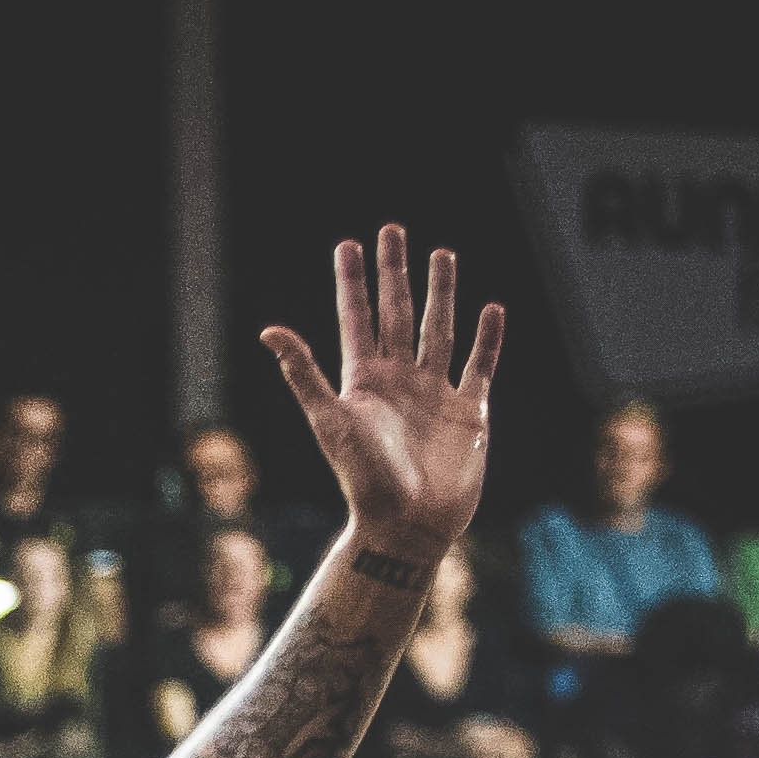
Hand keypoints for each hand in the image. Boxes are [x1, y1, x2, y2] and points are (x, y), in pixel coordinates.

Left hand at [260, 227, 501, 555]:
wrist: (407, 526)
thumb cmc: (364, 480)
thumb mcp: (329, 421)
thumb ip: (303, 373)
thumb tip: (268, 330)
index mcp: (364, 381)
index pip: (357, 318)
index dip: (353, 282)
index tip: (348, 245)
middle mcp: (399, 381)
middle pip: (398, 313)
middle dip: (395, 273)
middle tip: (392, 231)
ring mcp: (435, 394)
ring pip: (439, 329)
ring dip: (441, 293)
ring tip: (442, 254)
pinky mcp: (469, 413)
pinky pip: (480, 366)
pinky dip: (488, 339)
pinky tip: (490, 309)